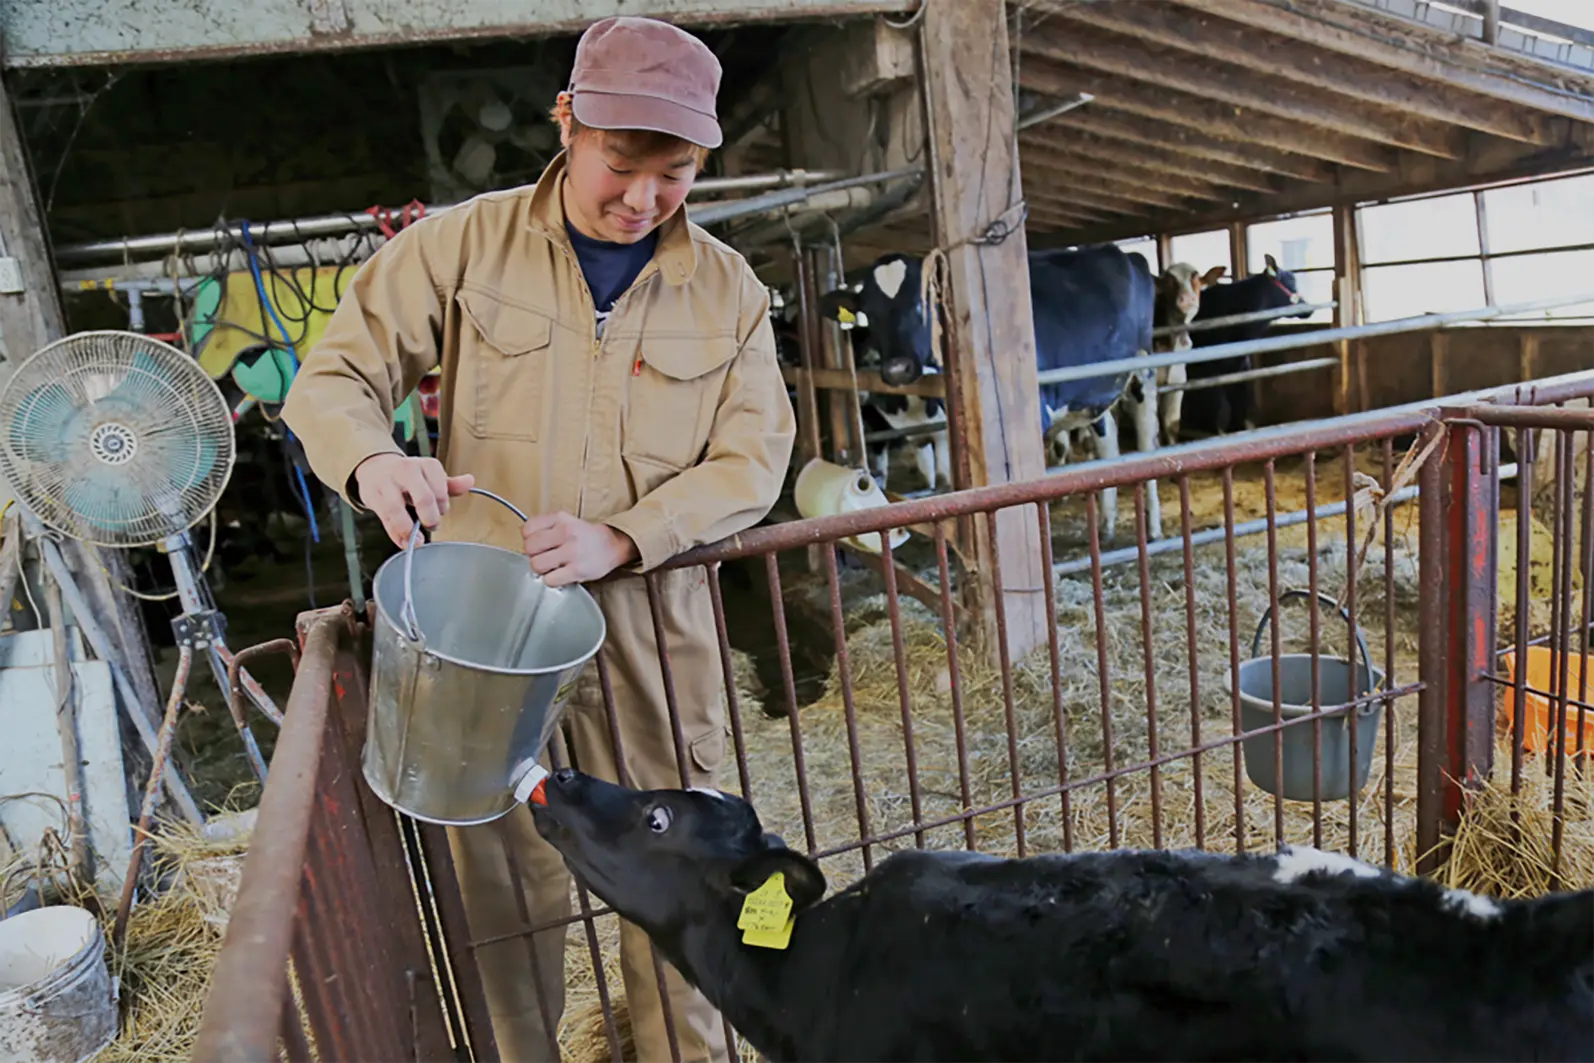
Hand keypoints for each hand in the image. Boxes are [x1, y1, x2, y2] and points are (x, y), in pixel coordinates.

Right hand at [354, 453, 475, 547]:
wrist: (375, 467)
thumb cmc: (408, 476)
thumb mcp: (431, 476)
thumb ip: (450, 484)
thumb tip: (470, 482)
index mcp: (425, 465)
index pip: (441, 487)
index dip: (443, 505)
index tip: (442, 512)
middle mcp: (406, 471)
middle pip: (423, 498)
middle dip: (430, 517)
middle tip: (432, 525)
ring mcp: (387, 483)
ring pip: (397, 509)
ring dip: (409, 529)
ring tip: (417, 540)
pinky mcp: (373, 496)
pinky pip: (385, 519)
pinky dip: (396, 534)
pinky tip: (404, 541)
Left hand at [522, 511, 638, 585]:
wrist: (612, 545)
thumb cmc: (585, 536)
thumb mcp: (565, 521)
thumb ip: (544, 527)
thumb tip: (523, 542)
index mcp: (560, 518)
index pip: (527, 529)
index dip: (529, 539)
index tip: (537, 543)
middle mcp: (566, 533)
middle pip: (529, 547)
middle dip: (533, 554)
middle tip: (544, 556)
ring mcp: (572, 552)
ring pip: (537, 564)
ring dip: (541, 569)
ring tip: (551, 566)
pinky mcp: (577, 570)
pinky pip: (550, 580)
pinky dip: (551, 580)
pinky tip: (559, 575)